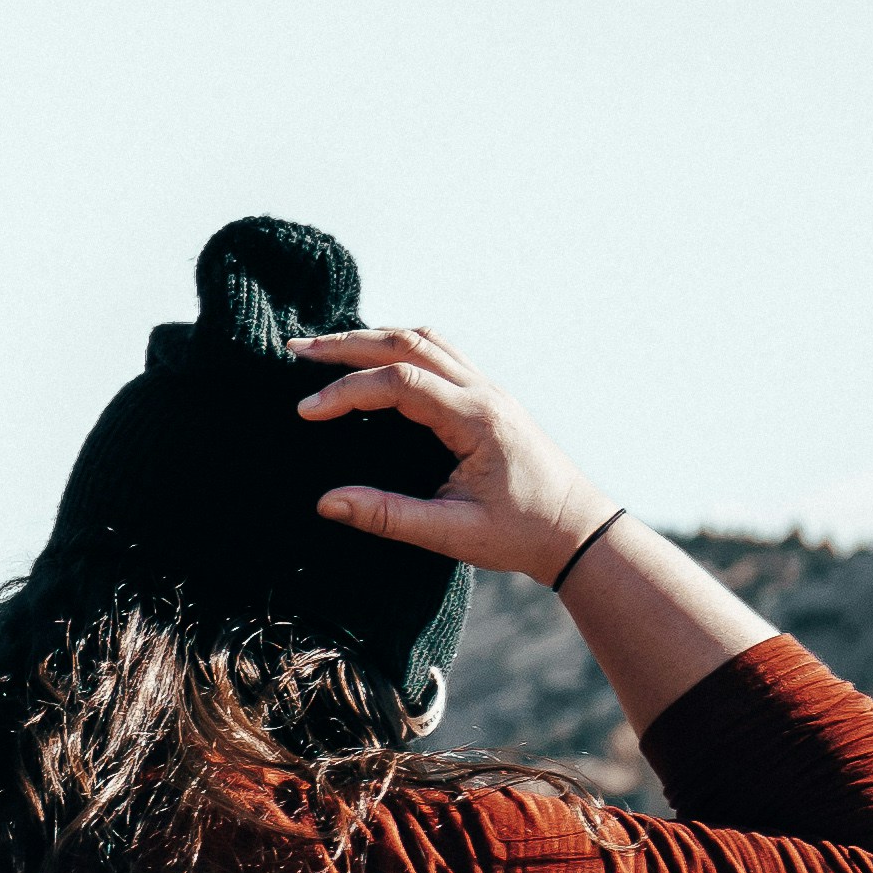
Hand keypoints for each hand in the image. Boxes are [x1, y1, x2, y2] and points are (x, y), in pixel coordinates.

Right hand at [288, 324, 615, 585]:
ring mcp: (488, 389)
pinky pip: (439, 354)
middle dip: (348, 345)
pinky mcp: (486, 398)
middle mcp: (483, 392)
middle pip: (409, 344)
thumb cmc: (520, 534)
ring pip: (425, 340)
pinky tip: (372, 361)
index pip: (400, 383)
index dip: (347, 391)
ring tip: (325, 349)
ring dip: (372, 338)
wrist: (576, 529)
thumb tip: (327, 502)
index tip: (306, 412)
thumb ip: (388, 517)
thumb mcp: (452, 534)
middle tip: (296, 352)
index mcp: (476, 419)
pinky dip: (398, 347)